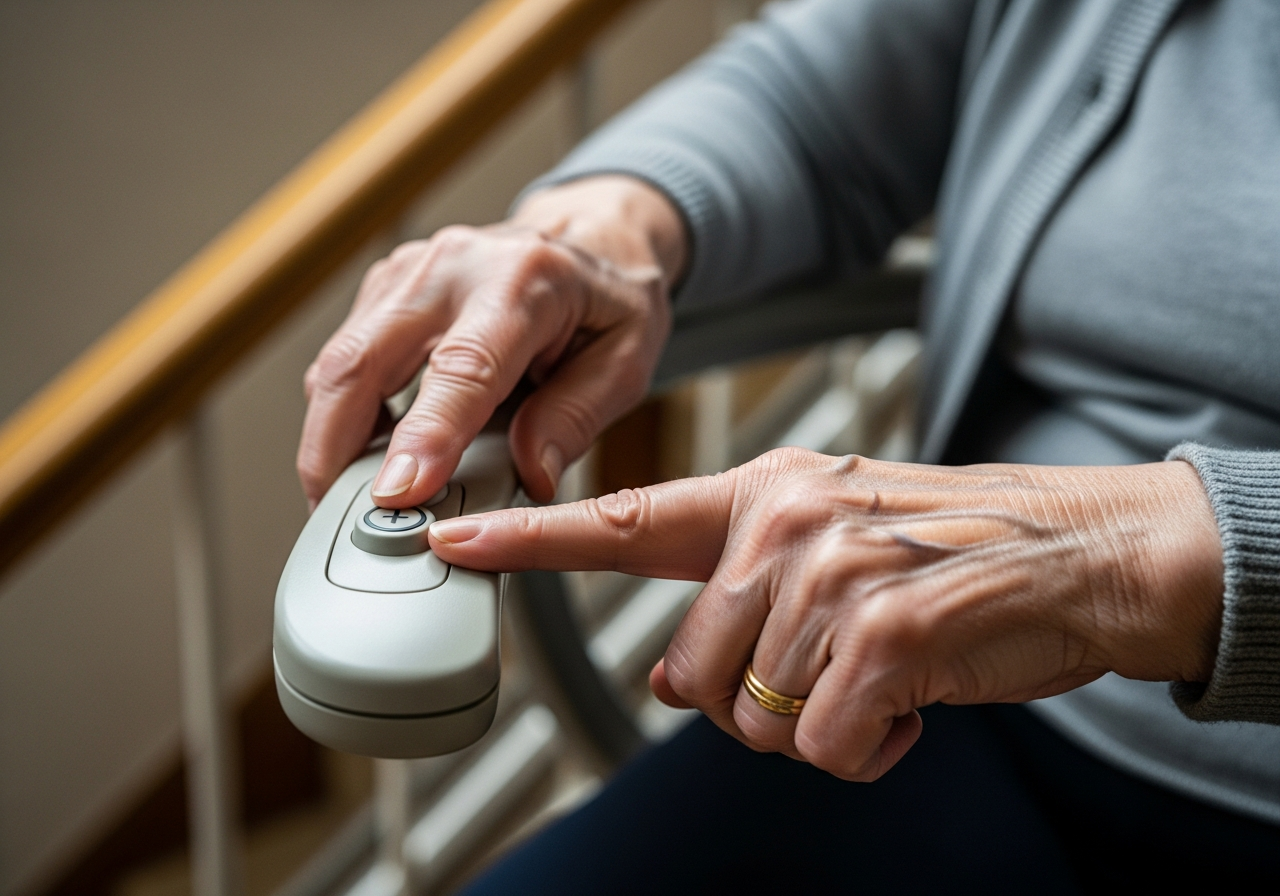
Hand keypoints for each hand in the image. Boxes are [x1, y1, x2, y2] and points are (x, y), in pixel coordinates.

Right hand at [296, 176, 686, 508]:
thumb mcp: (626, 362)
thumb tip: (530, 476)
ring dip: (329, 439)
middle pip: (364, 359)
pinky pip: (344, 361)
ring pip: (339, 362)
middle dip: (334, 447)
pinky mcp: (385, 290)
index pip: (463, 367)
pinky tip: (362, 457)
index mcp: (524, 279)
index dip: (426, 434)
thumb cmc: (608, 305)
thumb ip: (576, 419)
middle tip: (336, 516)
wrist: (589, 244)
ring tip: (346, 499)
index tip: (399, 493)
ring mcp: (410, 273)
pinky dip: (341, 417)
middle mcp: (455, 266)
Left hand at [428, 449, 1223, 780]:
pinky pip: (825, 744)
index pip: (623, 520)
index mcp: (764, 494)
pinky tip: (910, 701)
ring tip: (884, 669)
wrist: (1081, 550)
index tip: (448, 535)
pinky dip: (870, 747)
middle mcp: (787, 523)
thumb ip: (744, 595)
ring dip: (821, 722)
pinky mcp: (883, 634)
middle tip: (838, 667)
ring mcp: (834, 574)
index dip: (526, 538)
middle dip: (757, 700)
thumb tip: (680, 683)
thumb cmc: (955, 552)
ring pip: (757, 718)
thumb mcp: (838, 543)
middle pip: (694, 673)